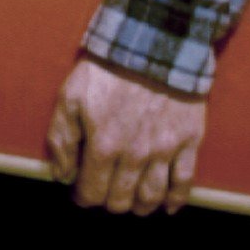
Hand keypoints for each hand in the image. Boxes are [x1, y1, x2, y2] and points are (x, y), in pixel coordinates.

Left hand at [45, 58, 205, 214]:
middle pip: (121, 200)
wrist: (152, 42)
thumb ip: (61, 139)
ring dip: (140, 207)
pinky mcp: (188, 140)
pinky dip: (177, 200)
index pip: (92, 193)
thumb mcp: (70, 97)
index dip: (84, 198)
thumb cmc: (107, 68)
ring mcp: (164, 149)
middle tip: (107, 192)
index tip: (82, 191)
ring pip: (151, 197)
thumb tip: (62, 174)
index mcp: (103, 146)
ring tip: (134, 203)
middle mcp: (134, 155)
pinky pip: (185, 181)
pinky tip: (168, 206)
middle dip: (110, 202)